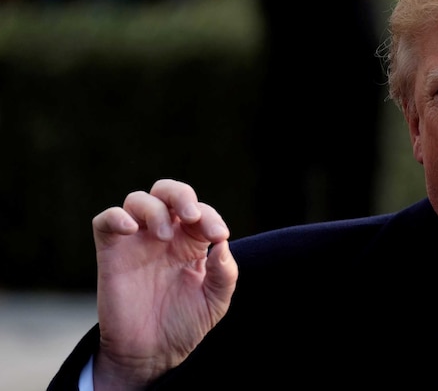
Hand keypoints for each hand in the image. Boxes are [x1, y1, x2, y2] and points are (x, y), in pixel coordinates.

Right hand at [90, 179, 237, 389]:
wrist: (151, 354)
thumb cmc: (184, 324)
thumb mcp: (215, 301)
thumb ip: (224, 273)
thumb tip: (222, 244)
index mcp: (190, 242)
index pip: (200, 212)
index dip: (210, 216)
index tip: (219, 236)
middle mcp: (163, 236)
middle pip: (167, 192)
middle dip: (181, 195)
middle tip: (191, 215)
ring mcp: (136, 242)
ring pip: (138, 201)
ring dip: (154, 209)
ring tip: (163, 237)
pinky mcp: (111, 253)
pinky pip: (105, 221)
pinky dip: (116, 217)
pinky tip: (132, 228)